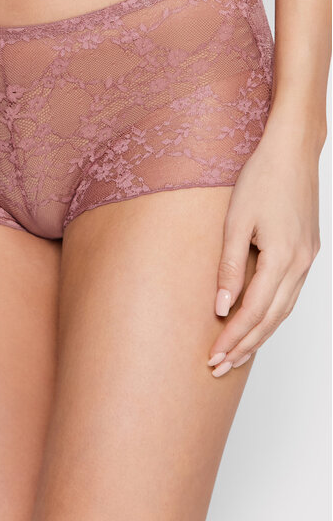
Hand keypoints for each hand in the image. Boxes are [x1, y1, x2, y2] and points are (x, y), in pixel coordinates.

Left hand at [207, 114, 322, 376]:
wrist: (292, 152)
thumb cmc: (261, 179)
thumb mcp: (236, 221)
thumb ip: (230, 266)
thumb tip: (222, 307)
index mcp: (283, 258)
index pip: (253, 312)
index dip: (232, 338)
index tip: (212, 357)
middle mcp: (300, 265)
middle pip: (271, 319)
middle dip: (245, 346)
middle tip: (220, 367)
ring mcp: (308, 259)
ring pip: (284, 310)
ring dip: (260, 335)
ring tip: (236, 354)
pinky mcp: (308, 252)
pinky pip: (290, 294)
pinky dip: (273, 314)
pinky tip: (259, 322)